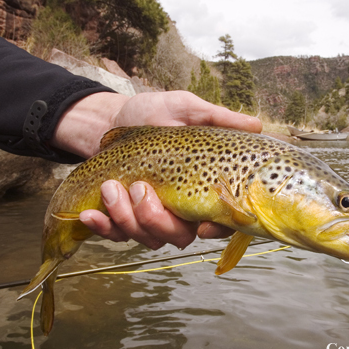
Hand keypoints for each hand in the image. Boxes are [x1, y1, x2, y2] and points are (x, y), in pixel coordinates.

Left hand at [52, 91, 261, 249]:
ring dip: (126, 217)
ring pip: (147, 238)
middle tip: (139, 188)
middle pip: (179, 236)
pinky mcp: (124, 219)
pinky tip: (91, 214)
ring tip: (110, 186)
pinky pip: (117, 236)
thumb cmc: (153, 113)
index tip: (202, 225)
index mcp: (202, 187)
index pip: (222, 220)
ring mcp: (152, 216)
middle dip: (155, 219)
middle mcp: (181, 208)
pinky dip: (103, 226)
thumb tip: (256, 125)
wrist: (111, 118)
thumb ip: (218, 117)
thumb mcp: (185, 109)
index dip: (217, 230)